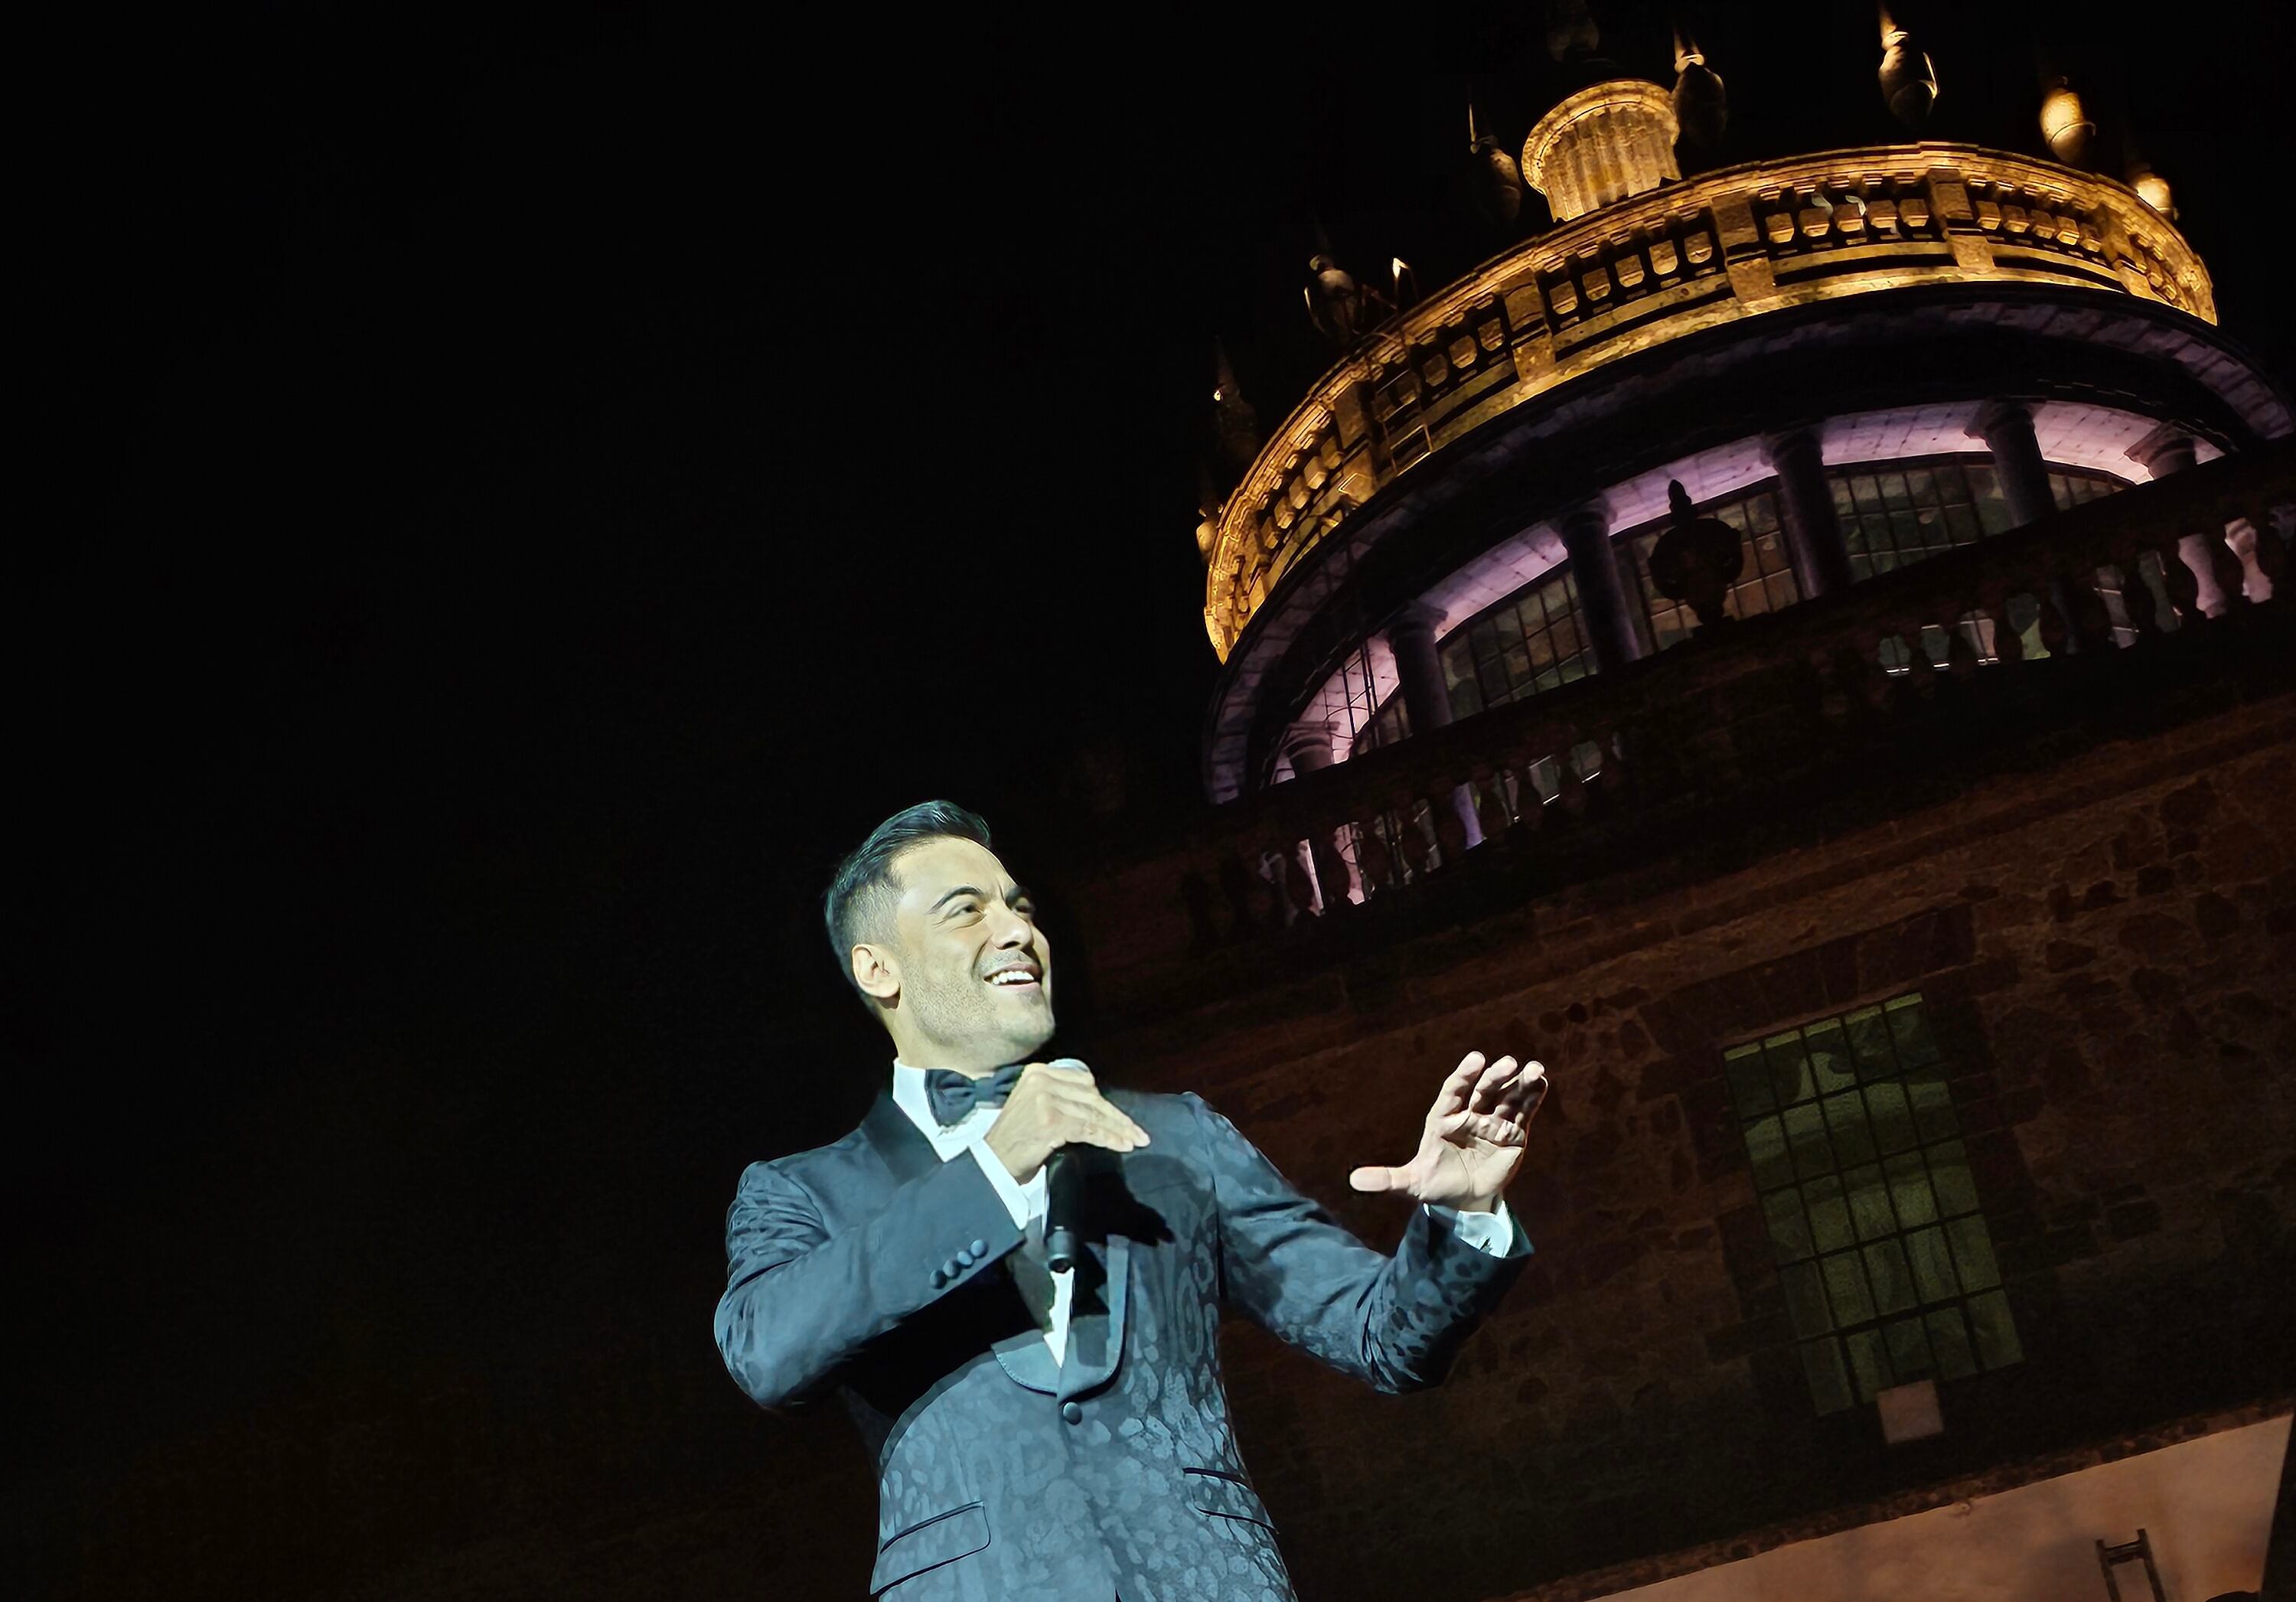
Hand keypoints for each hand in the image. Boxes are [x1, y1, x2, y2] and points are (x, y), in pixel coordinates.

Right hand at [982, 1061, 1150, 1182]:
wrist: (993, 1162)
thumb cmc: (1015, 1139)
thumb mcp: (1034, 1105)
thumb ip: (1060, 1097)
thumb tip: (1098, 1106)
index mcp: (1037, 1072)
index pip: (1083, 1082)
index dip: (1104, 1101)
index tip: (1121, 1117)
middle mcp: (1041, 1080)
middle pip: (1091, 1097)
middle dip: (1116, 1116)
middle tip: (1137, 1132)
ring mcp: (1045, 1099)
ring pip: (1093, 1114)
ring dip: (1117, 1129)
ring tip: (1134, 1140)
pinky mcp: (1051, 1120)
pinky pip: (1088, 1128)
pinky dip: (1107, 1138)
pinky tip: (1121, 1145)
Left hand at [1348, 1052, 1546, 1212]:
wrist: (1465, 1202)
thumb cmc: (1436, 1185)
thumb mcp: (1411, 1184)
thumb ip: (1388, 1179)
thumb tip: (1353, 1181)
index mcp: (1444, 1118)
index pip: (1454, 1091)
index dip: (1464, 1075)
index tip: (1476, 1060)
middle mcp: (1469, 1115)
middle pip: (1483, 1090)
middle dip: (1495, 1076)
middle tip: (1508, 1063)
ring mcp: (1493, 1122)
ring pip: (1507, 1097)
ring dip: (1521, 1082)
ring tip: (1535, 1070)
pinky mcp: (1513, 1133)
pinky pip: (1524, 1112)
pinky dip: (1533, 1097)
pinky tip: (1542, 1081)